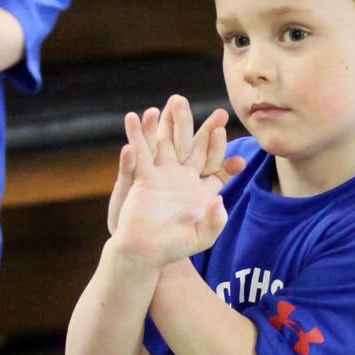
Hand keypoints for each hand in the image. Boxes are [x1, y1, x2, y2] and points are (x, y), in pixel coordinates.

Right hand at [109, 98, 230, 266]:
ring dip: (168, 122)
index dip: (219, 149)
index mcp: (201, 189)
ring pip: (166, 142)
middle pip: (192, 145)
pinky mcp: (142, 178)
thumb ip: (215, 222)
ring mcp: (162, 175)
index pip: (215, 164)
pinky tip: (133, 117)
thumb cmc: (174, 247)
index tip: (222, 133)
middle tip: (209, 109)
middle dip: (201, 127)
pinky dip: (135, 136)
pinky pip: (139, 153)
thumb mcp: (201, 238)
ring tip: (172, 101)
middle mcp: (182, 177)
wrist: (144, 252)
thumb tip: (219, 201)